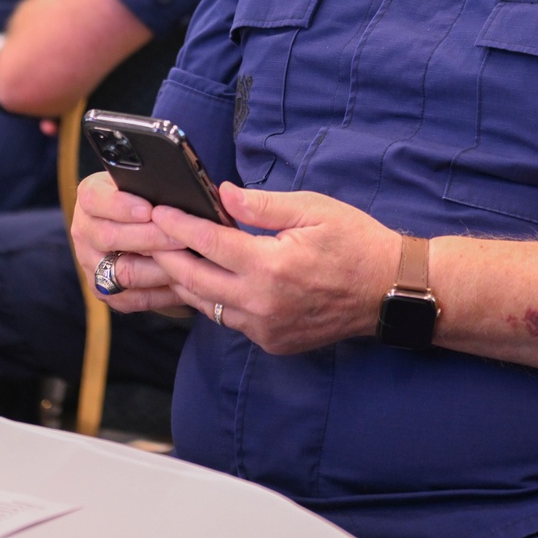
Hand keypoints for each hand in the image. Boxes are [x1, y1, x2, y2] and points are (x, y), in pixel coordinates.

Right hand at [71, 172, 190, 313]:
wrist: (133, 220)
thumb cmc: (146, 194)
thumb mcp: (143, 181)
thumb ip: (152, 184)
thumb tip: (181, 192)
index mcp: (90, 197)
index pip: (95, 200)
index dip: (122, 206)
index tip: (150, 210)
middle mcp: (84, 230)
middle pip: (110, 238)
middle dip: (150, 238)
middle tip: (182, 238)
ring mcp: (90, 263)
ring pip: (122, 271)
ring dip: (158, 268)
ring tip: (188, 262)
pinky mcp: (103, 289)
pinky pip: (130, 297)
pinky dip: (159, 293)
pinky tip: (182, 284)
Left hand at [150, 183, 401, 353]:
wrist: (389, 290)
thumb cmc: (355, 242)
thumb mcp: (312, 209)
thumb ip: (262, 206)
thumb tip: (223, 195)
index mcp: (271, 267)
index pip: (209, 243)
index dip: (179, 225)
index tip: (159, 210)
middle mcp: (262, 304)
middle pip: (194, 281)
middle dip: (167, 256)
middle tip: (148, 236)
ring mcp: (265, 329)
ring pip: (206, 306)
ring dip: (183, 282)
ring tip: (165, 258)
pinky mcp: (272, 342)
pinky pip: (229, 320)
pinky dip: (211, 299)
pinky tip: (204, 280)